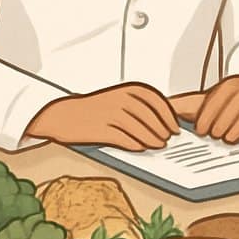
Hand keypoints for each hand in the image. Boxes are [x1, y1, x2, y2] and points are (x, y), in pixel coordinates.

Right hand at [26, 83, 178, 150]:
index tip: (176, 126)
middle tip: (168, 139)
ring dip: (152, 139)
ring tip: (159, 145)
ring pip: (139, 129)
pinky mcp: (101, 129)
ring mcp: (110, 114)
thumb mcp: (116, 97)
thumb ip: (137, 105)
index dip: (169, 115)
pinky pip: (123, 139)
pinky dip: (135, 144)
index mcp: (126, 89)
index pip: (156, 101)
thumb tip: (161, 121)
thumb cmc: (93, 107)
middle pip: (150, 117)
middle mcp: (120, 99)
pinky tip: (141, 149)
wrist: (62, 114)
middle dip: (163, 130)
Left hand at [178, 76, 238, 143]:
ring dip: (232, 135)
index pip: (213, 106)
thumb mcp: (209, 97)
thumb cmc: (229, 98)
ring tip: (226, 138)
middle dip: (218, 131)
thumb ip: (186, 104)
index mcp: (228, 86)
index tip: (202, 131)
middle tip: (215, 134)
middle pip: (227, 119)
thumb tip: (162, 108)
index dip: (205, 122)